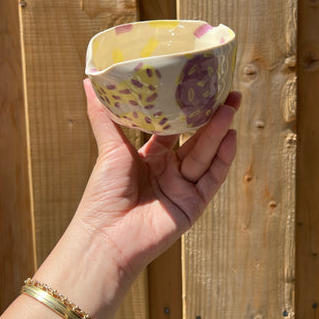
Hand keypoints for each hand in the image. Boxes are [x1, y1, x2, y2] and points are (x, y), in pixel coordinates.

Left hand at [77, 79, 240, 280]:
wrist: (105, 238)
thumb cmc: (102, 193)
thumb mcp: (109, 148)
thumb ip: (104, 115)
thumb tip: (88, 80)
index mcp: (150, 157)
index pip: (175, 129)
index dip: (188, 110)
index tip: (201, 88)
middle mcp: (169, 171)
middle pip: (196, 140)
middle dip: (213, 118)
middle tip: (230, 94)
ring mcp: (182, 188)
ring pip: (205, 155)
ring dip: (219, 132)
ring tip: (230, 108)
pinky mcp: (193, 205)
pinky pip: (211, 179)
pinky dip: (222, 159)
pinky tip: (230, 138)